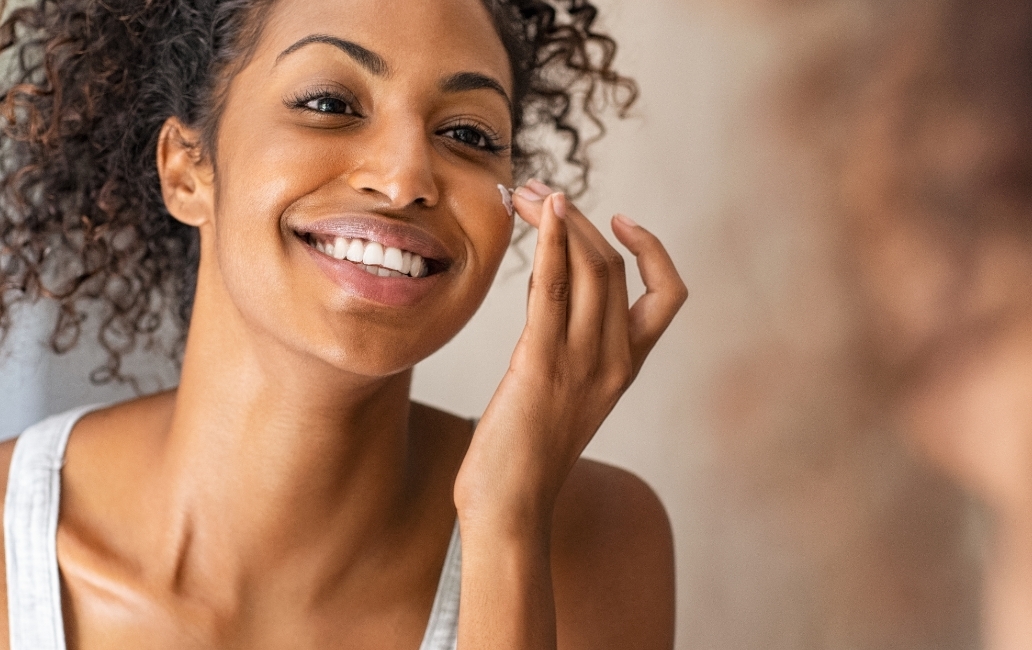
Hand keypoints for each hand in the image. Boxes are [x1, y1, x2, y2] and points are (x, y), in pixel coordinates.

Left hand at [453, 180, 687, 534]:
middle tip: (540, 190)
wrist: (510, 506)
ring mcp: (583, 363)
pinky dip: (549, 243)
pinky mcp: (541, 365)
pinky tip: (538, 214)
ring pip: (590, 269)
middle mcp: (615, 361)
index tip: (618, 218)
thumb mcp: (563, 393)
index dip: (652, 249)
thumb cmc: (526, 455)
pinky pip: (552, 290)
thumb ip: (569, 345)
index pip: (668, 295)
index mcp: (627, 368)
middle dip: (580, 218)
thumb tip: (549, 293)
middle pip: (614, 266)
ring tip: (528, 191)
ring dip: (560, 219)